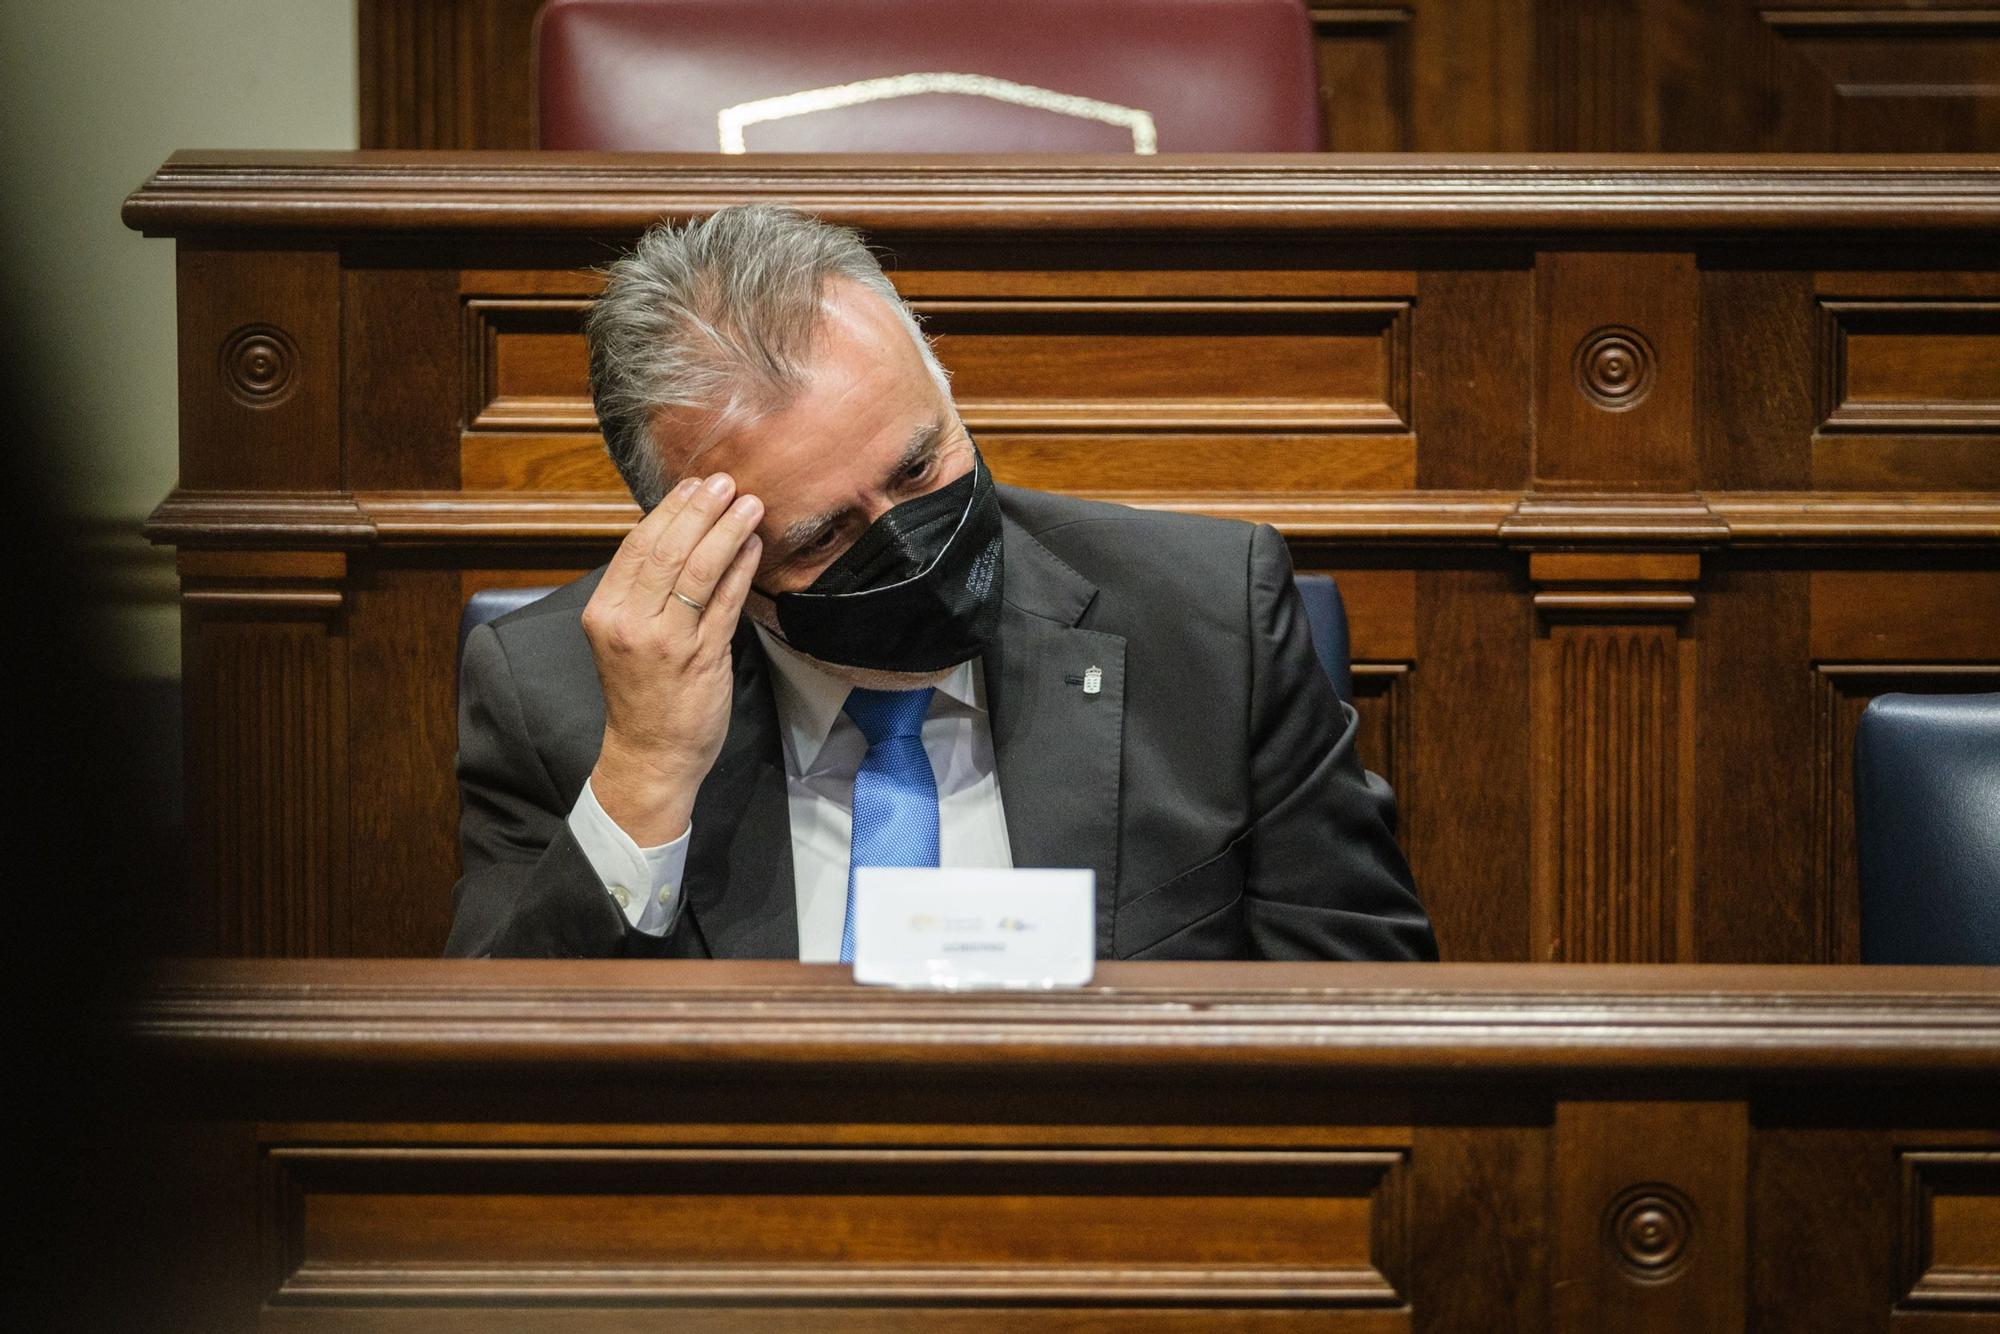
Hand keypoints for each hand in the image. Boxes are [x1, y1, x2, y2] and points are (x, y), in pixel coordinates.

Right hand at [581, 472, 762, 845]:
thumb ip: (645, 591)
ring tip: (749, 504)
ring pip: (699, 570)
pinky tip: (755, 546)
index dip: (667, 511)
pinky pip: (726, 602)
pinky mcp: (702, 657)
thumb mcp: (626, 636)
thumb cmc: (642, 694)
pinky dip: (742, 568)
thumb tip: (679, 536)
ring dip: (727, 530)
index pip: (637, 547)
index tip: (693, 486)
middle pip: (668, 550)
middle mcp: (630, 622)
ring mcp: (667, 640)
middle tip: (725, 481)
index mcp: (605, 611)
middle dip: (700, 510)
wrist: (650, 755)